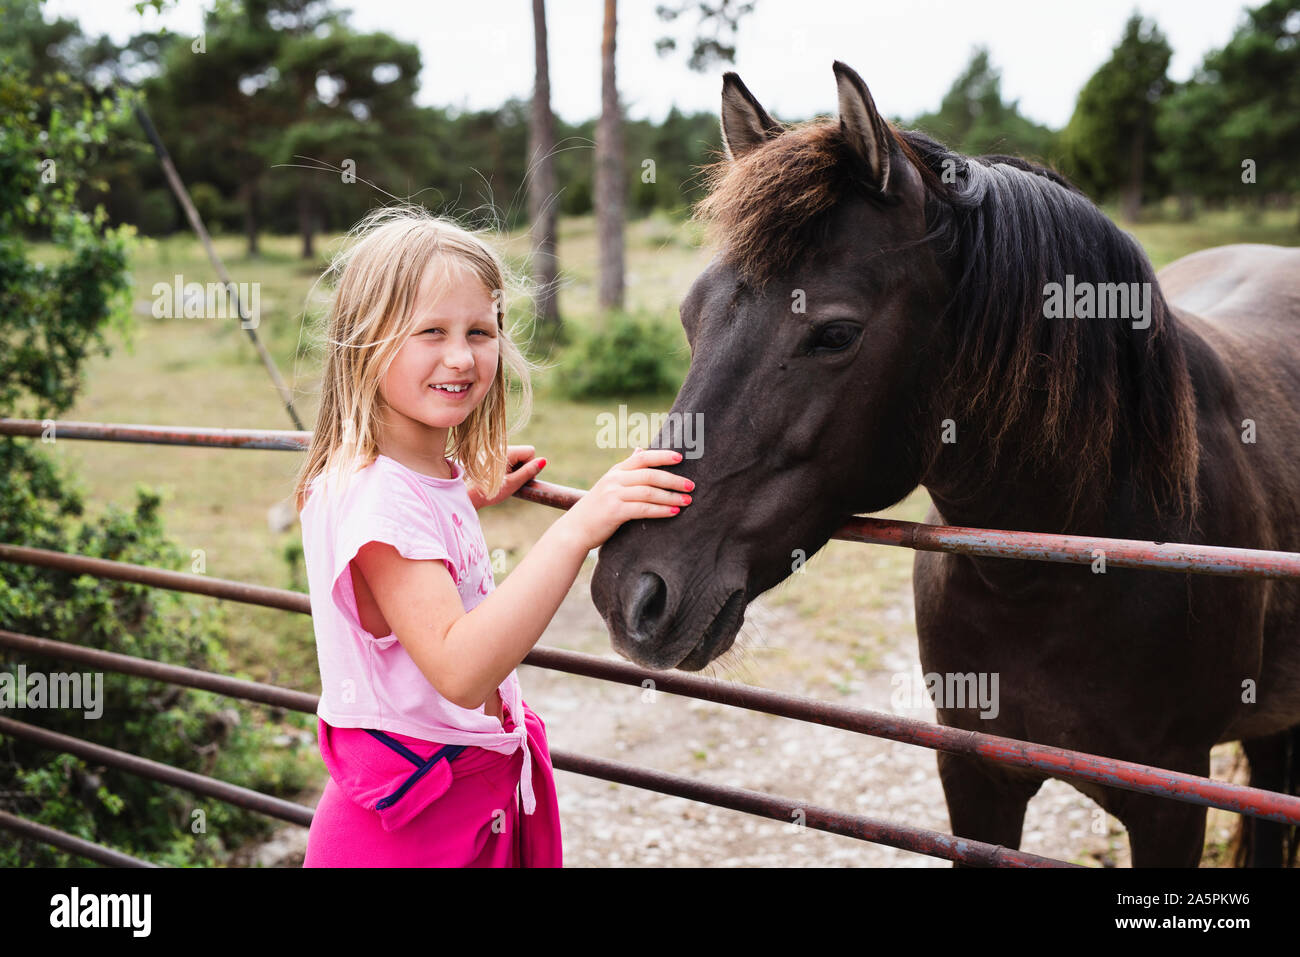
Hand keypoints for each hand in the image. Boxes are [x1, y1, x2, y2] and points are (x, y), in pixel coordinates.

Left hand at [467, 445, 546, 508]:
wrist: (464, 494)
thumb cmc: (486, 491)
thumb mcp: (512, 484)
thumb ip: (529, 471)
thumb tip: (544, 461)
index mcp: (506, 451)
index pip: (530, 451)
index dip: (529, 466)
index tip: (518, 478)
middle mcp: (500, 447)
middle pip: (523, 453)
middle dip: (521, 467)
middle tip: (510, 481)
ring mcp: (494, 451)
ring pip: (515, 457)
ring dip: (513, 469)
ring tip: (502, 481)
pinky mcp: (489, 456)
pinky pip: (505, 459)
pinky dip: (505, 469)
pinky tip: (496, 478)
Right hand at [558, 447, 694, 551]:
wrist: (574, 530)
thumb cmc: (596, 509)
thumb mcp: (608, 484)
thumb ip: (625, 470)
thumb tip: (640, 450)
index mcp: (615, 471)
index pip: (642, 458)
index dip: (662, 456)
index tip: (680, 458)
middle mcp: (614, 480)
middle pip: (650, 475)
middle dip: (673, 480)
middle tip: (691, 486)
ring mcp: (613, 495)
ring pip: (649, 492)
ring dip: (671, 496)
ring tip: (687, 501)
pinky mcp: (615, 511)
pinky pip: (643, 508)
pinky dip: (660, 510)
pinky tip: (673, 512)